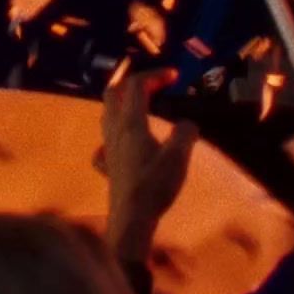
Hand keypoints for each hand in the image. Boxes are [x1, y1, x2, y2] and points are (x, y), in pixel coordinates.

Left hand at [98, 68, 197, 262]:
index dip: (155, 75)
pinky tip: (123, 143)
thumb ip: (185, 133)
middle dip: (130, 81)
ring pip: (106, 114)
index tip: (175, 76)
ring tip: (139, 105)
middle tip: (150, 82)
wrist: (131, 219)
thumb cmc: (154, 185)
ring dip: (121, 102)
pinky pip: (105, 142)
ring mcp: (107, 148)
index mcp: (131, 123)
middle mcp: (114, 130)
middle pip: (113, 93)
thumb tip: (188, 124)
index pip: (137, 85)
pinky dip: (114, 134)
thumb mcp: (178, 157)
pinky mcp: (107, 166)